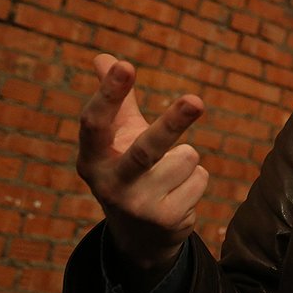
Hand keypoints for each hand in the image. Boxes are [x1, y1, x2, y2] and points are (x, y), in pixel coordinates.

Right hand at [76, 54, 207, 272]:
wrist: (141, 236)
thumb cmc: (130, 170)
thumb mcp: (119, 137)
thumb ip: (117, 100)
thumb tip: (105, 56)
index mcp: (93, 159)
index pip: (96, 123)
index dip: (109, 94)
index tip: (125, 65)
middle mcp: (110, 185)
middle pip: (146, 150)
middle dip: (172, 124)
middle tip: (197, 100)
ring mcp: (138, 205)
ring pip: (186, 157)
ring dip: (185, 158)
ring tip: (169, 175)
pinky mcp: (167, 219)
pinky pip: (199, 177)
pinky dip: (195, 179)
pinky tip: (178, 195)